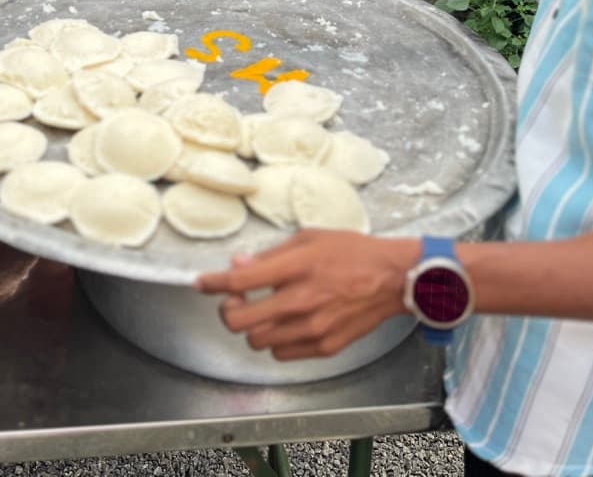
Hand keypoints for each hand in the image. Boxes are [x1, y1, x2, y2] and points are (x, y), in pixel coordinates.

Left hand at [196, 231, 416, 359]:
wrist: (393, 279)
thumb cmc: (353, 252)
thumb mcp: (309, 238)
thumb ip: (271, 255)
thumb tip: (238, 265)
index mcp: (296, 268)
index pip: (239, 282)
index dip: (212, 284)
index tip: (199, 283)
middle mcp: (300, 302)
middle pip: (240, 321)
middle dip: (227, 311)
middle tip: (233, 301)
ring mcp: (312, 329)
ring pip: (257, 342)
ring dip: (252, 327)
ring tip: (262, 312)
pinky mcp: (324, 347)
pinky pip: (282, 354)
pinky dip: (276, 342)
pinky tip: (285, 324)